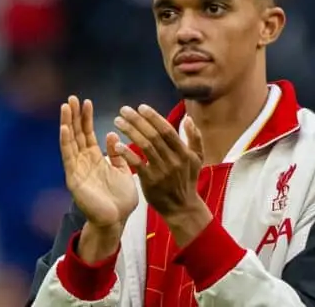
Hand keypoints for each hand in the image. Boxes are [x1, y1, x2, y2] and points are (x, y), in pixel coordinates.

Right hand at [60, 96, 137, 228]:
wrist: (117, 221)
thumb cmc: (120, 200)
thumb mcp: (123, 171)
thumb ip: (117, 154)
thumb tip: (112, 135)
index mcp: (95, 160)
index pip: (87, 134)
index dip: (86, 118)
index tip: (87, 102)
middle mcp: (83, 162)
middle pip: (76, 134)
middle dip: (74, 116)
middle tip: (71, 98)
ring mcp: (77, 169)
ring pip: (70, 142)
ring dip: (67, 123)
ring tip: (66, 106)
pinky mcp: (74, 178)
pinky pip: (68, 157)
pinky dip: (66, 142)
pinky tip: (64, 128)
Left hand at [113, 104, 205, 218]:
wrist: (182, 207)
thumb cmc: (188, 180)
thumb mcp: (197, 159)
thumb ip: (195, 138)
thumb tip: (188, 119)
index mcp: (184, 152)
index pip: (167, 130)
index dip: (153, 117)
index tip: (141, 107)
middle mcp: (173, 160)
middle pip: (153, 135)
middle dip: (137, 120)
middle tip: (124, 110)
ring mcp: (161, 171)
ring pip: (144, 146)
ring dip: (130, 131)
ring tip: (118, 121)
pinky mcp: (150, 181)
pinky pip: (137, 164)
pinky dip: (127, 153)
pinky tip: (117, 145)